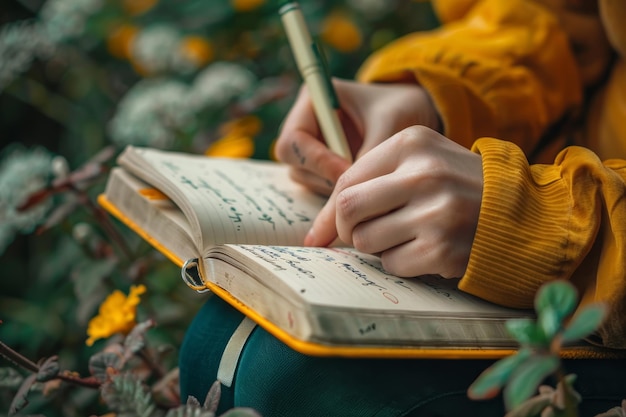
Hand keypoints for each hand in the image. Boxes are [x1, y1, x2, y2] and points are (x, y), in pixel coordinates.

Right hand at [274, 79, 440, 195]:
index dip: (316, 161)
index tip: (348, 172)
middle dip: (324, 178)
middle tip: (358, 185)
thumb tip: (347, 196)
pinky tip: (366, 192)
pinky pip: (320, 190)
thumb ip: (367, 157)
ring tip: (368, 186)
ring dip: (332, 190)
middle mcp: (305, 126)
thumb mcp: (390, 128)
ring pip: (306, 181)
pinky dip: (339, 197)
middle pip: (293, 164)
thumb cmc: (403, 110)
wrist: (419, 116)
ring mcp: (312, 149)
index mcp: (313, 101)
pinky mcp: (323, 170)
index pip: (292, 141)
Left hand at [305, 126, 483, 278]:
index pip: (346, 179)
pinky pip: (392, 265)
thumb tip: (316, 233)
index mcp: (413, 143)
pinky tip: (425, 250)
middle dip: (346, 230)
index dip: (332, 210)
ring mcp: (435, 213)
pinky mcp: (441, 249)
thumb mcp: (422, 164)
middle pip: (348, 210)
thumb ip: (371, 184)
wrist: (523, 214)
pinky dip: (401, 263)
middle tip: (361, 235)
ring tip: (407, 236)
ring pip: (365, 241)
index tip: (329, 230)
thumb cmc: (459, 187)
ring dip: (377, 247)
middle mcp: (424, 174)